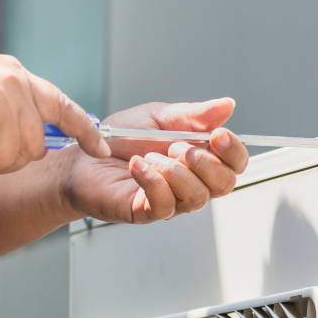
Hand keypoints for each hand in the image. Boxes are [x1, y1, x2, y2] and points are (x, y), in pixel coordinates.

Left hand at [60, 98, 247, 222]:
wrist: (83, 157)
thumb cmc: (121, 139)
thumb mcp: (159, 117)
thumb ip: (194, 114)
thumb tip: (228, 105)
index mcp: (201, 158)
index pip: (235, 163)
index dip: (234, 151)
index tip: (218, 134)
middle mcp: (192, 182)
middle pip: (225, 184)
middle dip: (205, 162)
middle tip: (177, 146)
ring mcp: (173, 200)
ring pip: (198, 197)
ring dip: (175, 171)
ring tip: (151, 155)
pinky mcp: (149, 212)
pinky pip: (166, 204)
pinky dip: (153, 181)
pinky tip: (138, 165)